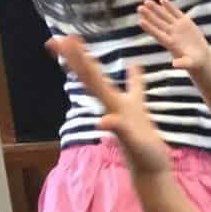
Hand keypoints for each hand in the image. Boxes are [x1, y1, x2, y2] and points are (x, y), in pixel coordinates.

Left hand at [48, 37, 171, 178]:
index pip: (91, 79)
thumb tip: (103, 121)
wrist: (151, 173)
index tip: (66, 41)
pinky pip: (134, 89)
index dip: (79, 60)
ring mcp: (123, 109)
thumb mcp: (134, 144)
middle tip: (58, 38)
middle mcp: (112, 106)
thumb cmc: (144, 159)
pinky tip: (135, 65)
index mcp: (111, 108)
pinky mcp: (136, 113)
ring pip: (104, 80)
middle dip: (75, 57)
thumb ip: (119, 130)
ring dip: (92, 63)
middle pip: (90, 76)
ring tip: (81, 46)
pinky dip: (134, 77)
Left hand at [137, 0, 210, 72]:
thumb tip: (174, 65)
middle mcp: (172, 34)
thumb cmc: (194, 62)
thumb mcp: (189, 63)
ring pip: (165, 16)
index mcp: (171, 43)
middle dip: (149, 15)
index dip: (149, 28)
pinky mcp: (185, 23)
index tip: (140, 21)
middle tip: (139, 8)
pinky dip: (170, 7)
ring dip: (156, 9)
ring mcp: (178, 27)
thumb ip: (182, 63)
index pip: (158, 34)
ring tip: (146, 1)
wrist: (200, 57)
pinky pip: (176, 13)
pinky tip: (162, 0)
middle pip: (158, 23)